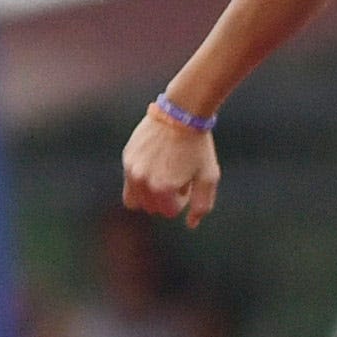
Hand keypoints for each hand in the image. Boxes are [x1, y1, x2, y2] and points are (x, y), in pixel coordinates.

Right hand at [121, 112, 219, 226]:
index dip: (182, 200)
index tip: (187, 183)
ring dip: (149, 193)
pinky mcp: (127, 157)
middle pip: (151, 208)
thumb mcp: (208, 177)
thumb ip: (202, 205)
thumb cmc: (198, 146)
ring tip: (164, 172)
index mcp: (163, 189)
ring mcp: (132, 169)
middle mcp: (143, 181)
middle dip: (164, 198)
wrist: (181, 112)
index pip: (169, 212)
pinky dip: (142, 178)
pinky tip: (157, 160)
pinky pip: (130, 180)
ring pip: (135, 199)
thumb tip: (191, 224)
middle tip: (176, 177)